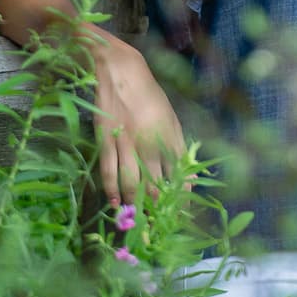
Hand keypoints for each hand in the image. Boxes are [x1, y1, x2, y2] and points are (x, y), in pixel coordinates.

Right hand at [90, 41, 187, 207]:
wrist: (121, 71)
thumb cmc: (150, 95)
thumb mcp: (171, 118)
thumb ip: (179, 147)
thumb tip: (189, 176)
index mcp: (168, 137)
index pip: (179, 175)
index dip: (180, 197)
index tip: (180, 214)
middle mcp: (149, 143)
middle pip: (154, 183)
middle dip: (156, 206)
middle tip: (156, 224)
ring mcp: (126, 142)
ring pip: (130, 181)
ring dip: (133, 202)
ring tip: (135, 218)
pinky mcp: (106, 140)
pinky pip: (108, 170)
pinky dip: (110, 189)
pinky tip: (113, 202)